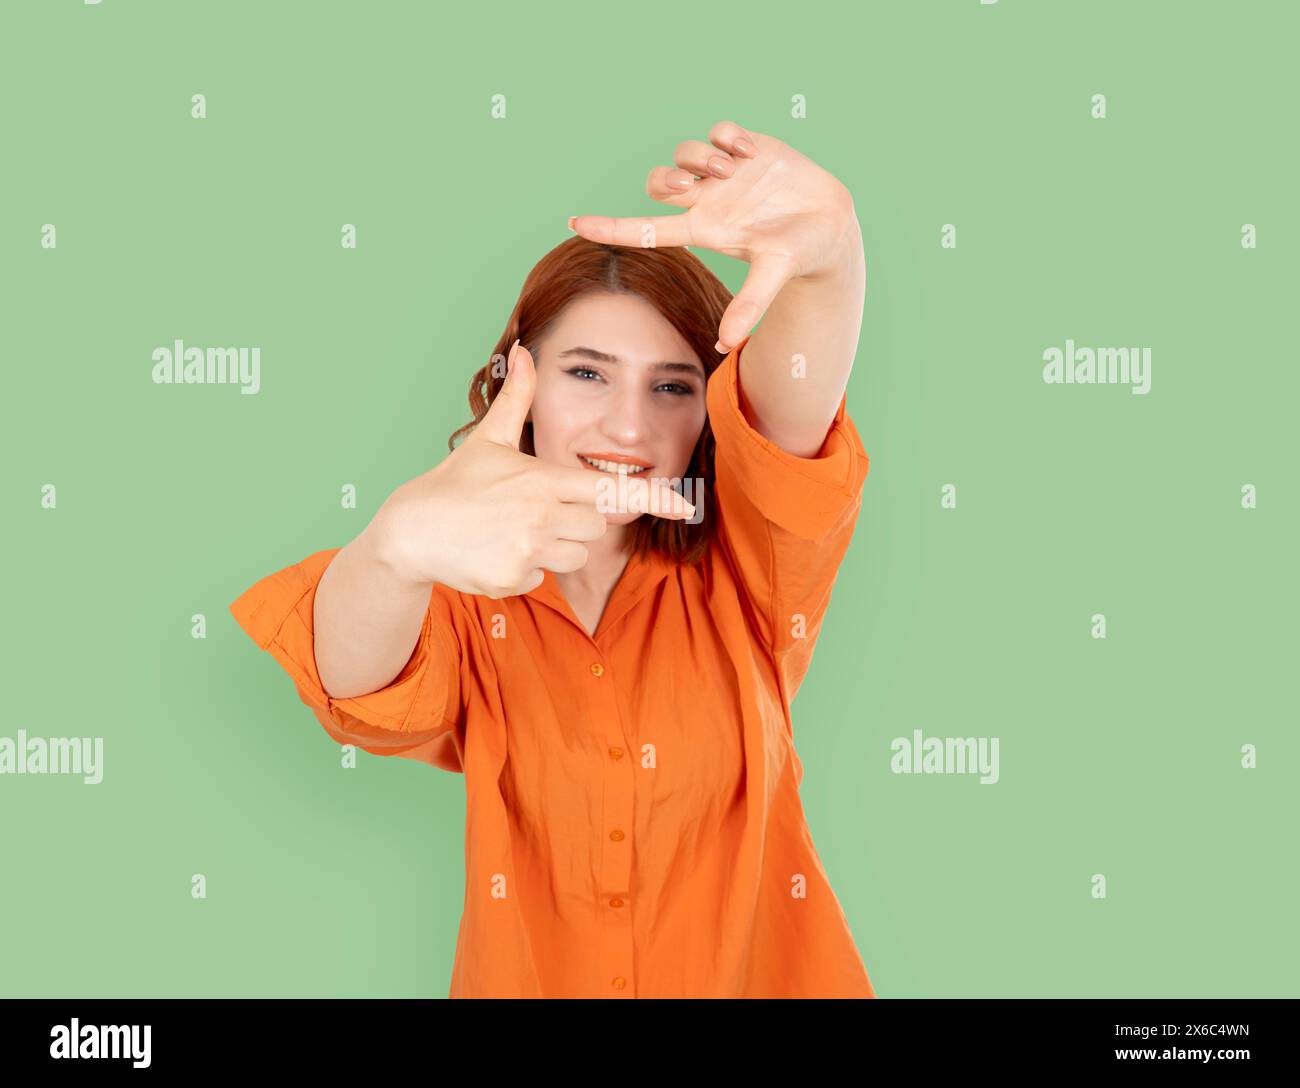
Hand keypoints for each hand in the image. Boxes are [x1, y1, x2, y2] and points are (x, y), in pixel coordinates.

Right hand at [369, 340, 695, 597]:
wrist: (411, 532)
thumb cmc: (455, 483)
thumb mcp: (488, 438)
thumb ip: (516, 397)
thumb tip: (524, 351)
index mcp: (543, 479)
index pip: (611, 490)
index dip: (652, 497)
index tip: (684, 505)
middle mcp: (541, 516)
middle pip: (597, 526)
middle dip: (576, 521)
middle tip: (535, 511)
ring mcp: (528, 551)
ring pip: (576, 555)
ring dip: (554, 548)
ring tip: (514, 532)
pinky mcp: (513, 580)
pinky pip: (544, 579)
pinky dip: (527, 571)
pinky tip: (497, 553)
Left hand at [569, 120, 860, 353]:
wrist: (830, 223)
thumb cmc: (796, 252)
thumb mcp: (773, 274)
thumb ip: (749, 304)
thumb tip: (726, 345)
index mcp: (703, 229)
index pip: (644, 228)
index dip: (609, 227)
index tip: (573, 224)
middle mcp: (707, 200)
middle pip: (659, 183)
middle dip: (667, 179)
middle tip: (694, 185)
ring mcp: (724, 173)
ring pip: (686, 153)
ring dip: (702, 158)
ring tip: (735, 170)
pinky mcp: (746, 149)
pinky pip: (720, 131)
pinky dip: (729, 138)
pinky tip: (752, 155)